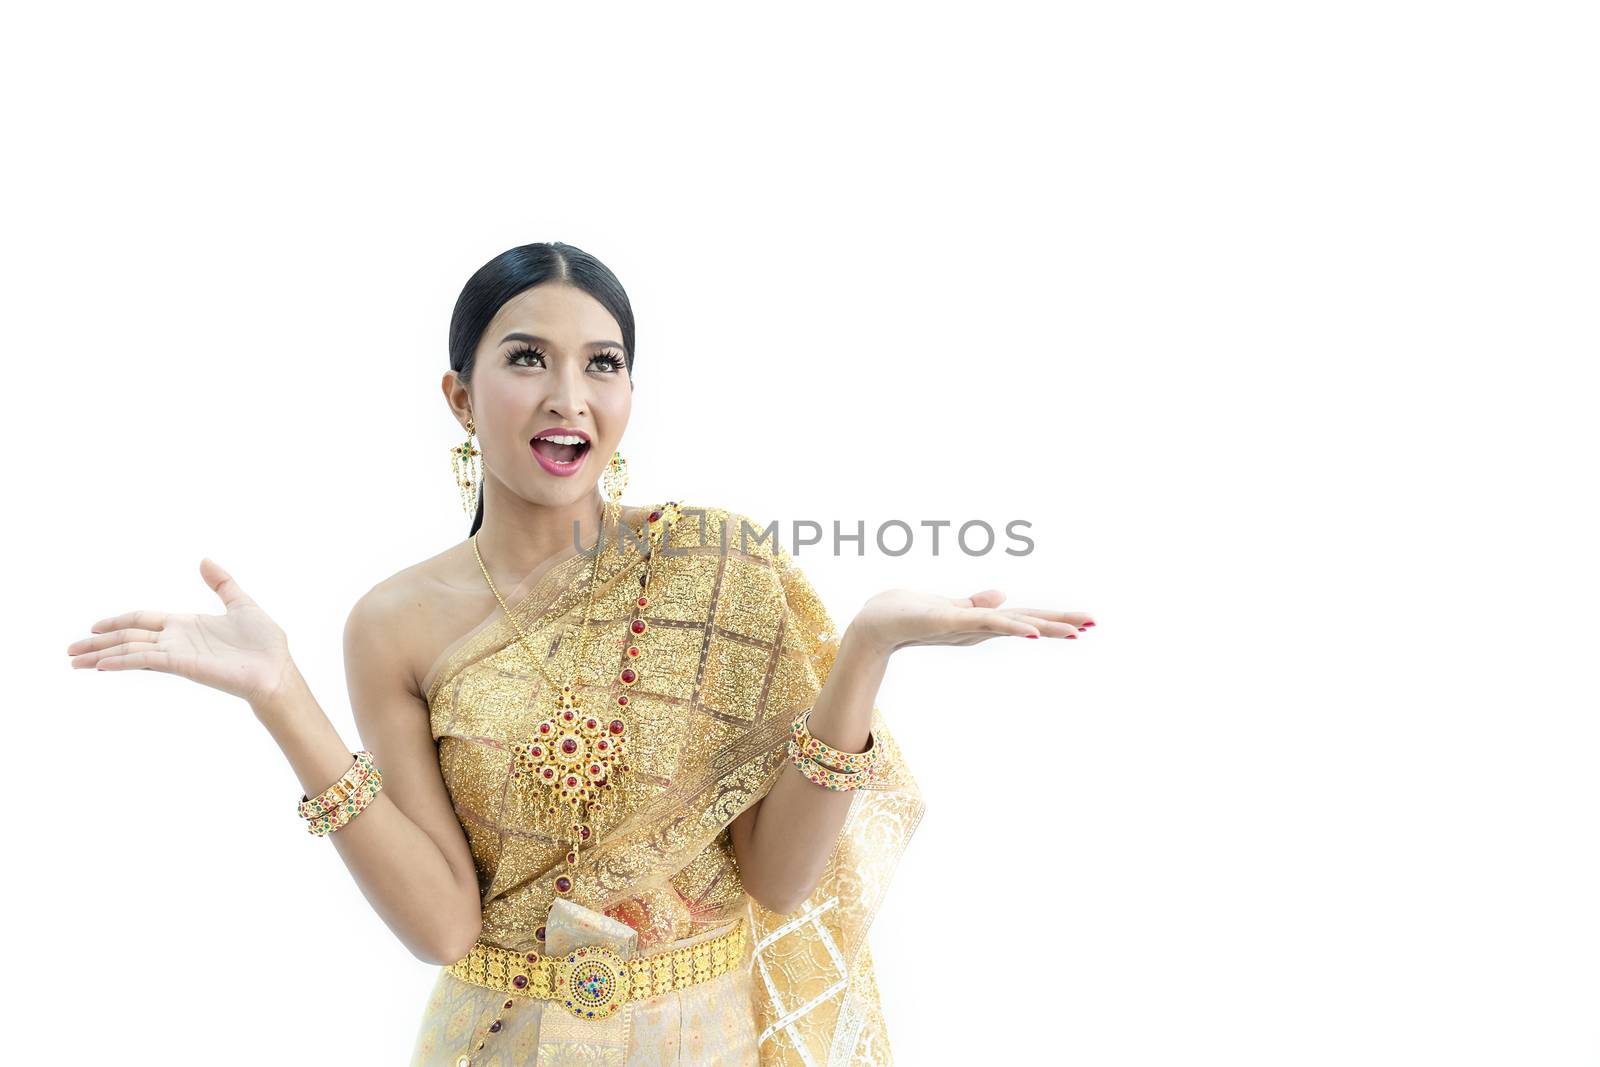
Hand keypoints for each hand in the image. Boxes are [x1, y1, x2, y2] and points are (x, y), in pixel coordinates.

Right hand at [66, 558, 296, 707]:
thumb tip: (205, 560)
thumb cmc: (264, 643)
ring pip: (130, 650)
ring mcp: (177, 653)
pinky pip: (146, 660)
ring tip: (74, 662)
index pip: (142, 620)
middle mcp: (176, 640)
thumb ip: (221, 583)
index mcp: (186, 626)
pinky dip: (122, 661)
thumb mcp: (241, 604)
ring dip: (101, 655)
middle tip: (69, 652)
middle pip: (128, 637)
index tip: (94, 627)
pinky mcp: (182, 664)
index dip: (118, 621)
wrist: (277, 670)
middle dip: (98, 643)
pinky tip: (101, 664)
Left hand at [847, 588, 1093, 655]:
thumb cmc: (909, 614)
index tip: (1086, 622)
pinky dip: (1009, 626)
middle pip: (1028, 621)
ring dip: (1044, 627)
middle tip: (1095, 624)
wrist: (875, 624)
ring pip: (1013, 624)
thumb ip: (977, 604)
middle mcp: (978, 627)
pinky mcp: (950, 623)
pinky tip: (1030, 632)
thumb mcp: (950, 607)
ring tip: (1074, 632)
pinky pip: (985, 623)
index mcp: (982, 621)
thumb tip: (1004, 595)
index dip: (1054, 618)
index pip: (1026, 616)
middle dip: (1061, 623)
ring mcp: (966, 627)